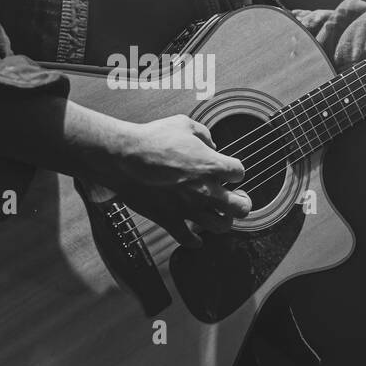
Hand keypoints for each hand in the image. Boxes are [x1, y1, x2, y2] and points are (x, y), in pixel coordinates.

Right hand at [104, 115, 251, 247]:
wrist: (123, 157)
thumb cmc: (151, 139)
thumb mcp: (183, 124)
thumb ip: (203, 134)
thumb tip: (211, 144)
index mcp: (211, 165)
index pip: (240, 172)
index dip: (235, 171)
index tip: (228, 172)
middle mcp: (205, 190)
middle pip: (241, 208)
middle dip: (242, 203)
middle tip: (237, 199)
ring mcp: (188, 208)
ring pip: (221, 226)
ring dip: (223, 220)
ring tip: (219, 215)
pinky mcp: (170, 219)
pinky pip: (188, 240)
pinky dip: (195, 241)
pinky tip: (196, 237)